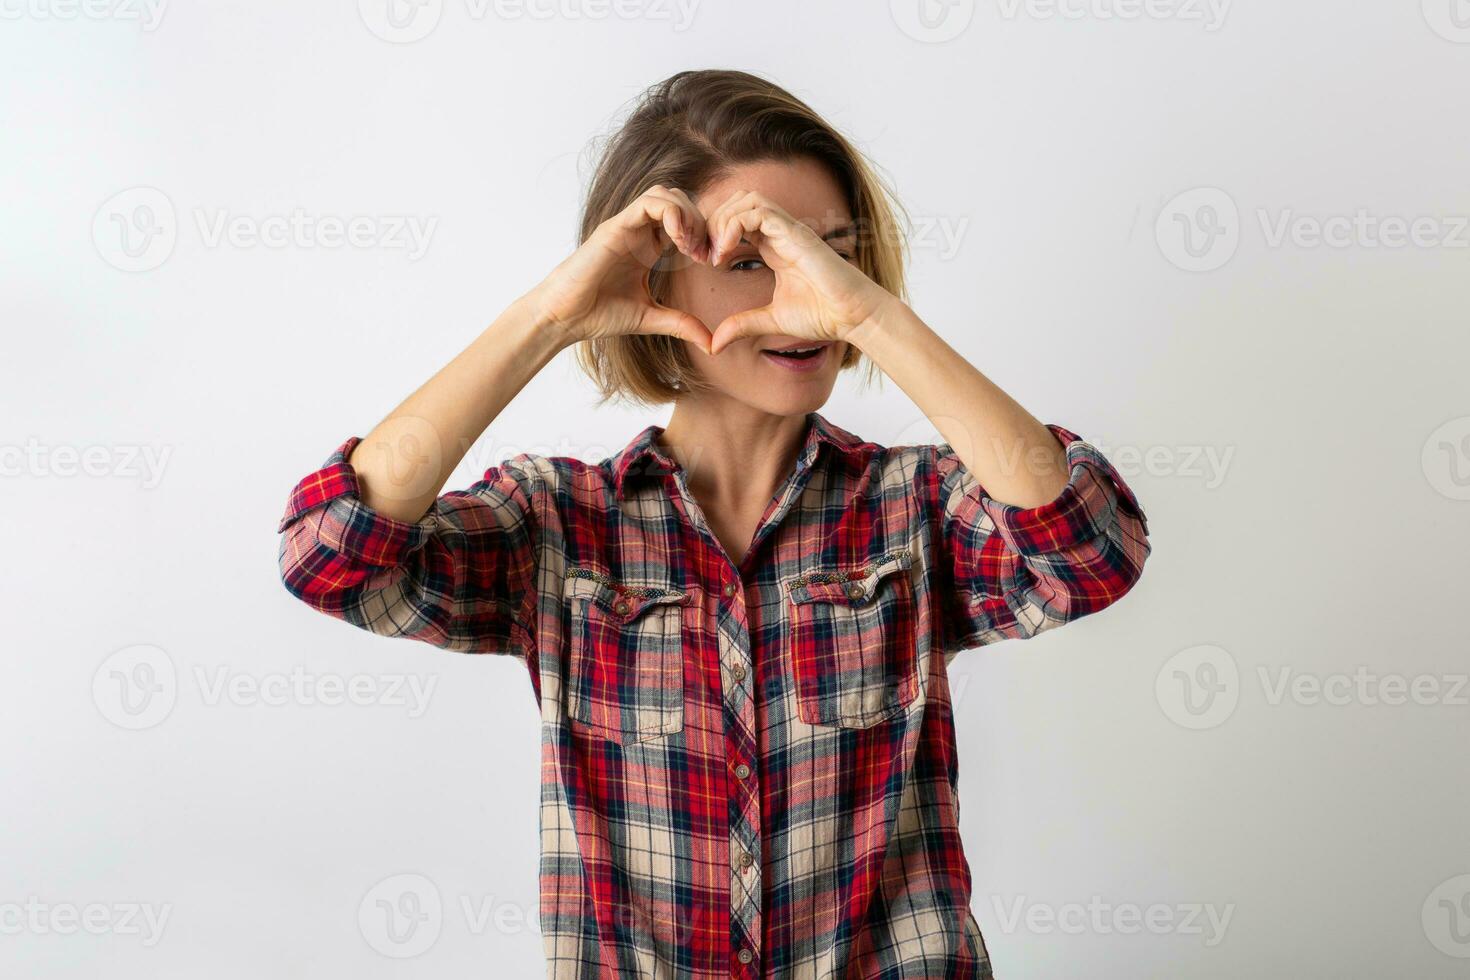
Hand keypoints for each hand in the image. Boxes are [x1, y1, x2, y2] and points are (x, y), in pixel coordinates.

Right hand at [526, 185, 714, 350]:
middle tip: (703, 253)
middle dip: (699, 223)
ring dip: (686, 214)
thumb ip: (681, 324)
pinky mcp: (615, 227)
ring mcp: (626, 226)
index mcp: (647, 247)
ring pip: (665, 193)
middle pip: (679, 201)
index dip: (703, 235)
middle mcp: (638, 232)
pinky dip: (671, 213)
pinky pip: (648, 203)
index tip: (709, 261)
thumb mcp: (651, 318)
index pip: (683, 221)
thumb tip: (712, 344)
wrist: (566, 318)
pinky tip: (678, 240)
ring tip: (689, 245)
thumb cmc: (599, 315)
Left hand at [700, 190, 895, 353]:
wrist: (853, 316)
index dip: (714, 234)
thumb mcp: (771, 320)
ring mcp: (788, 230)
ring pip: (746, 199)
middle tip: (702, 253)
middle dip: (713, 222)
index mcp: (774, 246)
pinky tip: (727, 251)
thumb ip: (742, 325)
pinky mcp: (796, 233)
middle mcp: (780, 233)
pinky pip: (758, 211)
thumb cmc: (823, 316)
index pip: (736, 220)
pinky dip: (735, 224)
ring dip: (723, 220)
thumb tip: (714, 344)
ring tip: (715, 252)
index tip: (702, 261)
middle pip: (737, 201)